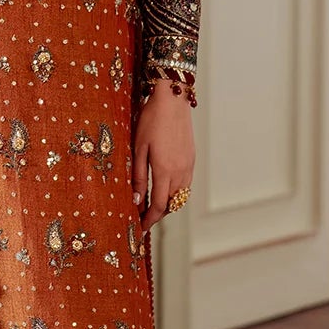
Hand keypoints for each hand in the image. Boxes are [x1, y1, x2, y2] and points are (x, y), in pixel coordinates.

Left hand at [132, 83, 194, 228]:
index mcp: (165, 170)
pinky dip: (176, 193)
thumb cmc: (151, 120)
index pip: (157, 205)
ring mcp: (188, 166)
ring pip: (180, 196)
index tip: (139, 229)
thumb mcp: (138, 148)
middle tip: (142, 220)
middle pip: (170, 204)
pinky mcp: (191, 159)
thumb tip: (136, 200)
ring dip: (167, 205)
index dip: (148, 220)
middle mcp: (180, 171)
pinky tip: (165, 189)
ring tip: (151, 207)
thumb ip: (138, 176)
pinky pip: (186, 185)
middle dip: (157, 215)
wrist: (172, 100)